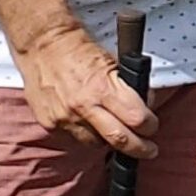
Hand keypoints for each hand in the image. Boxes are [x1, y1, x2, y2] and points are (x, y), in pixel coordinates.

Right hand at [13, 22, 157, 158]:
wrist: (43, 45)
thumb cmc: (80, 50)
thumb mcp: (113, 62)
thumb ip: (129, 87)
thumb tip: (145, 106)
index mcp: (103, 87)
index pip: (137, 118)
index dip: (150, 126)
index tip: (153, 127)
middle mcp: (84, 107)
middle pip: (120, 140)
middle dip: (139, 148)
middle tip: (149, 150)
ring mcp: (65, 118)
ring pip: (97, 143)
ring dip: (109, 140)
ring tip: (114, 131)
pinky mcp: (50, 124)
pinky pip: (76, 138)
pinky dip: (87, 134)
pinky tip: (90, 123)